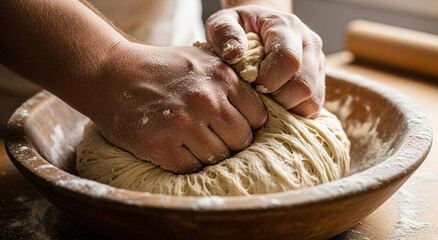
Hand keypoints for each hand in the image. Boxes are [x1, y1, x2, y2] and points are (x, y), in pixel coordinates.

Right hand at [90, 41, 266, 173]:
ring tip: (192, 140)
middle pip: (241, 140)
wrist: (113, 74)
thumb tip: (256, 111)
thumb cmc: (161, 69)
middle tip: (212, 135)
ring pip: (218, 157)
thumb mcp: (201, 61)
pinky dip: (187, 162)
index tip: (232, 124)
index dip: (247, 123)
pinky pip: (192, 167)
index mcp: (222, 78)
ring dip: (208, 153)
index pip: (257, 117)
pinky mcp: (162, 145)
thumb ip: (230, 82)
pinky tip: (176, 147)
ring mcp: (184, 124)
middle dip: (230, 141)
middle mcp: (207, 100)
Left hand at [205, 5, 324, 117]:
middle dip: (276, 100)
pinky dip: (293, 114)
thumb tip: (234, 54)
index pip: (288, 60)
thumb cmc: (239, 26)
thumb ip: (222, 31)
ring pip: (311, 101)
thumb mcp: (222, 21)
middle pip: (303, 85)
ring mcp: (318, 64)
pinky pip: (313, 108)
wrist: (258, 26)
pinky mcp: (319, 82)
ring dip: (286, 109)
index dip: (267, 80)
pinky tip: (275, 106)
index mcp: (287, 27)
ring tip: (266, 102)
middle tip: (256, 97)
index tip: (250, 83)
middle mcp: (309, 45)